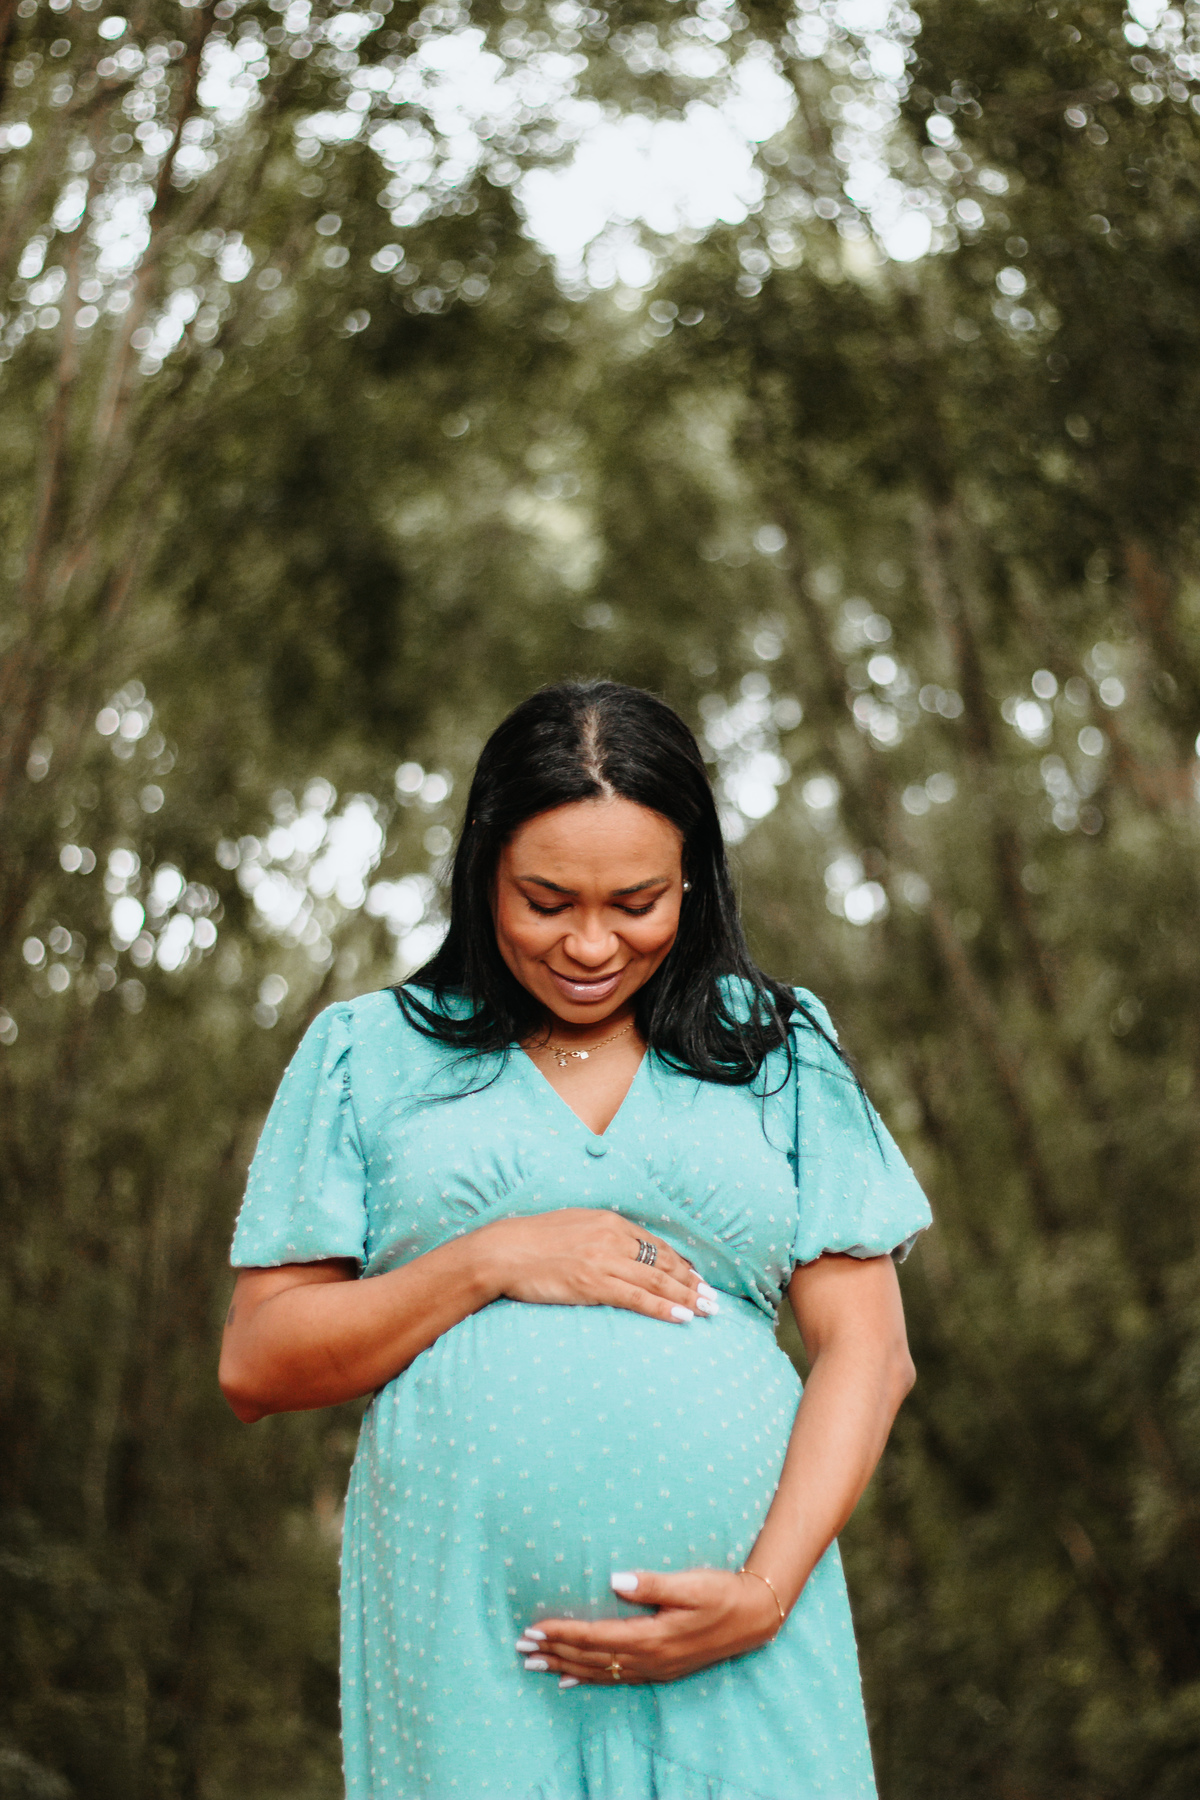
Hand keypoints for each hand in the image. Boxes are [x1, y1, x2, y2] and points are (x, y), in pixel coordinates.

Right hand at [476, 1209, 719, 1325]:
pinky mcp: (593, 1283)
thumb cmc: (534, 1241)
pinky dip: (662, 1308)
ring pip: (657, 1281)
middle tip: (713, 1299)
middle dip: (692, 1282)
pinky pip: (637, 1297)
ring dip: (686, 1297)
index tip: (697, 1278)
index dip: (681, 1264)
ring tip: (706, 1311)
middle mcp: (612, 1238)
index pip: (656, 1245)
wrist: (503, 1251)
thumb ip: (602, 1236)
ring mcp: (603, 1260)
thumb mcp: (575, 1227)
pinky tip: (682, 1317)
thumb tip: (622, 1252)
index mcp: (610, 1221)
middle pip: (664, 1263)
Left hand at [513, 1568, 782, 1685]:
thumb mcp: (691, 1582)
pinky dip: (589, 1679)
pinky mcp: (660, 1668)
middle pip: (591, 1659)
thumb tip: (615, 1578)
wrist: (754, 1618)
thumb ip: (652, 1583)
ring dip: (565, 1667)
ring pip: (599, 1673)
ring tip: (536, 1664)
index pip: (595, 1637)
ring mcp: (655, 1667)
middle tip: (522, 1647)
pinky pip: (615, 1679)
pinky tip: (571, 1681)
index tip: (534, 1627)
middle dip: (554, 1652)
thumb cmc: (722, 1592)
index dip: (563, 1633)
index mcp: (652, 1636)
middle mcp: (649, 1658)